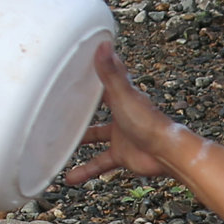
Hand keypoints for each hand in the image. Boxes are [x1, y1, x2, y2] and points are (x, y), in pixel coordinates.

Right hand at [60, 44, 190, 183]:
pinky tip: (70, 178)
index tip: (76, 66)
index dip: (92, 72)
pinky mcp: (122, 154)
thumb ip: (111, 73)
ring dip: (79, 140)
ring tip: (57, 143)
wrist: (166, 153)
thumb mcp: (123, 95)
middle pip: (97, 108)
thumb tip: (103, 45)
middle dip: (81, 107)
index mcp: (122, 96)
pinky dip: (86, 170)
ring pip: (95, 136)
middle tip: (60, 105)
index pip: (105, 79)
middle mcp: (121, 114)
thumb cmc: (149, 122)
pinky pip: (99, 163)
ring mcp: (121, 135)